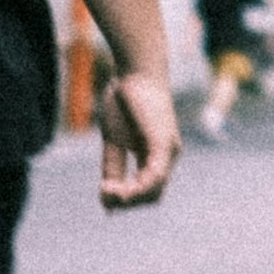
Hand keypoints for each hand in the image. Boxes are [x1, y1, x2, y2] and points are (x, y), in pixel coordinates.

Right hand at [97, 69, 178, 209]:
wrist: (135, 70)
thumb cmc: (124, 100)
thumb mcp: (113, 140)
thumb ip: (112, 166)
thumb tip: (106, 196)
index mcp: (157, 155)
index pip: (148, 190)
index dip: (128, 200)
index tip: (104, 199)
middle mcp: (169, 156)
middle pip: (154, 195)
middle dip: (129, 203)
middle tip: (105, 197)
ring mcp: (169, 150)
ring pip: (155, 190)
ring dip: (130, 198)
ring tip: (107, 193)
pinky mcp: (163, 143)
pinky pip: (155, 175)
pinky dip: (137, 187)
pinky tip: (119, 189)